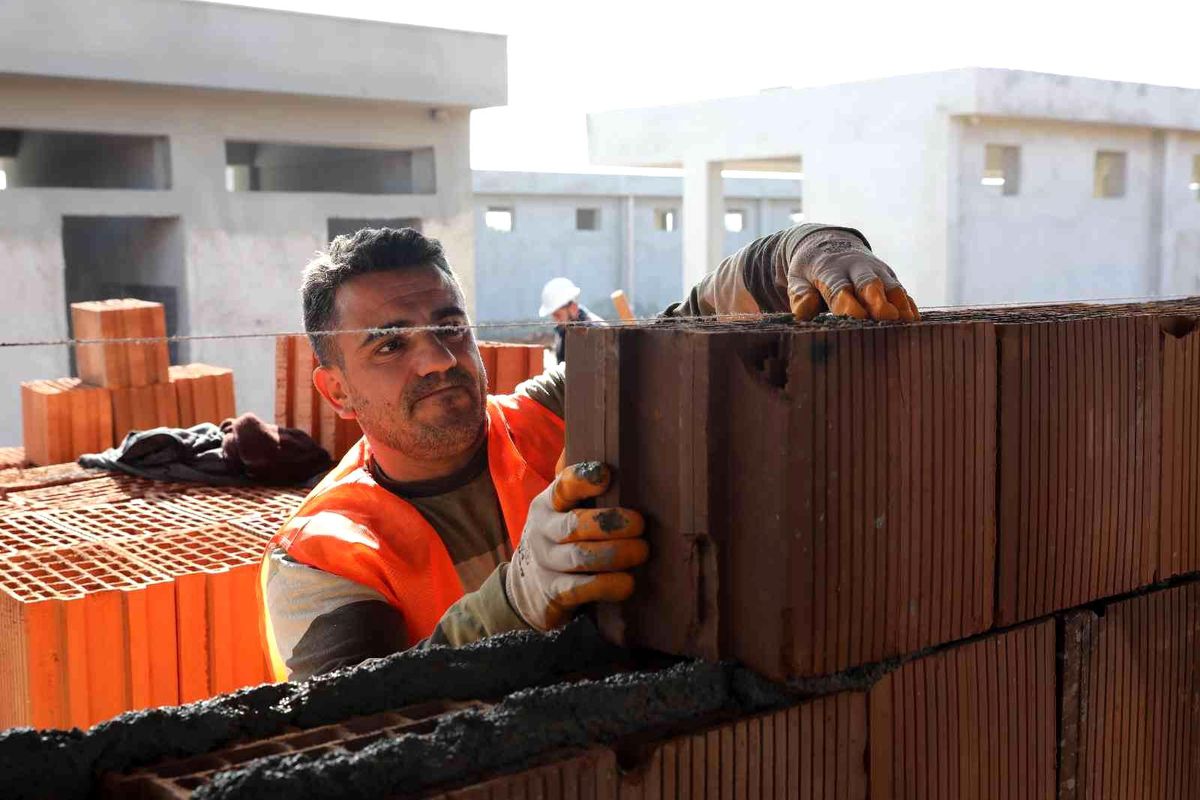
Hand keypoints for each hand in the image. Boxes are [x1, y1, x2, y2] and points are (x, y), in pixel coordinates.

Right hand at [505, 462, 647, 630]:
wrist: (525, 589)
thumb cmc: (560, 538)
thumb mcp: (562, 507)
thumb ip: (576, 479)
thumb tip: (592, 431)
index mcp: (548, 502)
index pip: (563, 485)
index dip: (584, 479)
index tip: (607, 475)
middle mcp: (543, 530)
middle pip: (576, 524)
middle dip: (612, 523)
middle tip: (640, 525)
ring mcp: (547, 563)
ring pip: (581, 557)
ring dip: (617, 553)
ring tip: (642, 551)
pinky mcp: (554, 593)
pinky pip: (582, 589)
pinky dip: (608, 585)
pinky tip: (628, 583)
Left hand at [788, 231, 919, 321]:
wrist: (829, 245)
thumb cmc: (811, 271)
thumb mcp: (797, 279)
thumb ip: (800, 296)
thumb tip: (804, 311)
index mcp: (830, 270)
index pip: (840, 288)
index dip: (848, 304)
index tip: (856, 319)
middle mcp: (857, 269)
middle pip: (870, 284)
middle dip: (879, 301)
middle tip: (888, 318)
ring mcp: (877, 273)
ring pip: (891, 287)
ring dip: (900, 305)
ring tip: (908, 324)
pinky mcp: (889, 279)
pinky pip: (902, 292)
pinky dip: (909, 306)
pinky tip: (915, 323)